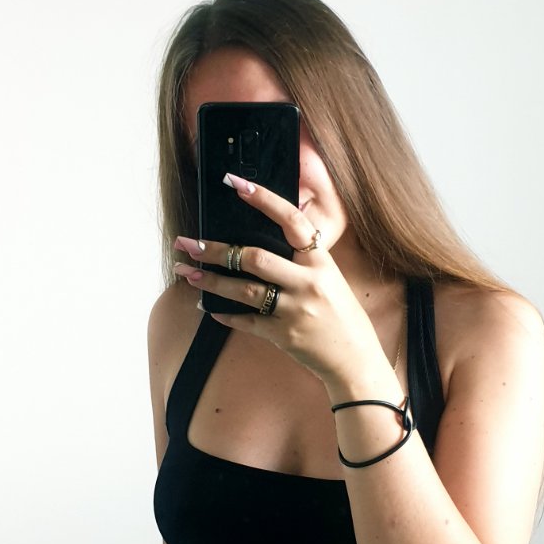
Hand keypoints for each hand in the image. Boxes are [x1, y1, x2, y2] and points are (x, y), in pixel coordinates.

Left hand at [172, 172, 378, 386]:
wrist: (356, 360)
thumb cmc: (343, 317)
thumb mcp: (331, 279)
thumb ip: (303, 262)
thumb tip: (262, 245)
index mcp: (321, 263)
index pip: (291, 221)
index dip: (264, 200)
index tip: (236, 183)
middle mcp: (307, 283)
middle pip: (254, 258)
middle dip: (216, 250)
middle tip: (188, 242)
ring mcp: (295, 310)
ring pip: (244, 290)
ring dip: (211, 280)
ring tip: (186, 272)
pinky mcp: (283, 335)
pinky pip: (247, 321)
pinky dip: (226, 314)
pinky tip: (208, 307)